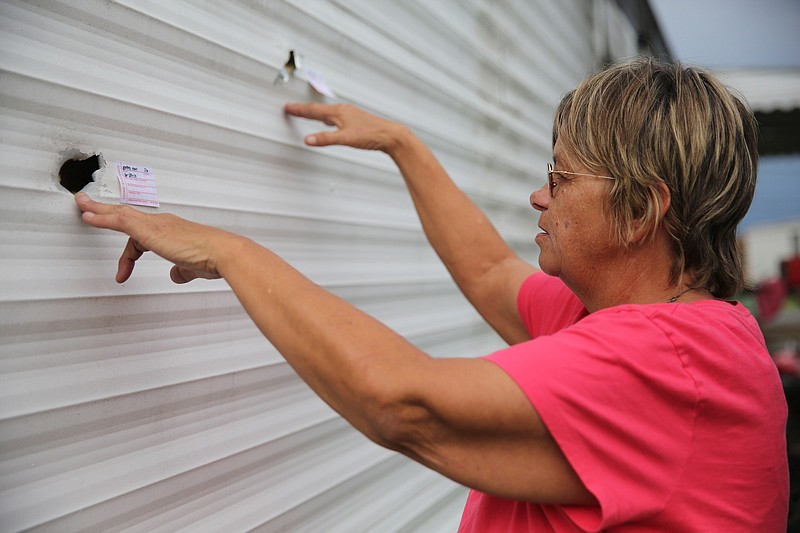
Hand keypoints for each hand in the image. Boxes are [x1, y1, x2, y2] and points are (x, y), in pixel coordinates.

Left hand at [75, 193, 231, 283]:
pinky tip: (88, 216)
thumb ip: (181, 271)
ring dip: (98, 210)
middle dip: (107, 211)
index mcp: (172, 230)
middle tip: (88, 205)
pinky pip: (119, 220)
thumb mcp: (192, 268)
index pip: (144, 237)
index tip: (123, 269)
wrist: (221, 252)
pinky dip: (101, 217)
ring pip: (120, 214)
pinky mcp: (149, 228)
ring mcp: (155, 224)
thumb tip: (175, 275)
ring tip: (81, 206)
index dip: (130, 255)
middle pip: (128, 215)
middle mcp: (162, 223)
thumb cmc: (212, 258)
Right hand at [284, 102, 407, 152]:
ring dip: (315, 112)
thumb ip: (326, 139)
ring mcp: (350, 115)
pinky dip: (327, 117)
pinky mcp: (356, 121)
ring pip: (327, 112)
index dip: (299, 110)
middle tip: (292, 108)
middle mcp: (343, 111)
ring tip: (306, 112)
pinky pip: (335, 116)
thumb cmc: (372, 135)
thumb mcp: (345, 138)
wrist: (391, 136)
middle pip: (319, 109)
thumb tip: (308, 140)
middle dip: (304, 109)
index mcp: (339, 113)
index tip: (287, 107)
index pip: (313, 111)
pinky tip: (330, 121)